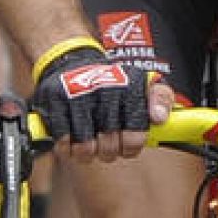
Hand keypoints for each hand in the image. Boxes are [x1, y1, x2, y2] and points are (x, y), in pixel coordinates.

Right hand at [32, 42, 168, 162]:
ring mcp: (79, 98)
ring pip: (85, 149)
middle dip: (110, 152)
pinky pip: (62, 143)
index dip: (131, 148)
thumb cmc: (113, 81)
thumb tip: (159, 119)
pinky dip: (68, 149)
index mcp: (130, 89)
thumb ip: (161, 100)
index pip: (135, 136)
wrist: (73, 63)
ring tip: (91, 145)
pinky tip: (73, 141)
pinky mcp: (56, 104)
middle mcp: (105, 91)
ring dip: (88, 154)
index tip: (128, 146)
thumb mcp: (144, 83)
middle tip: (108, 145)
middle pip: (110, 147)